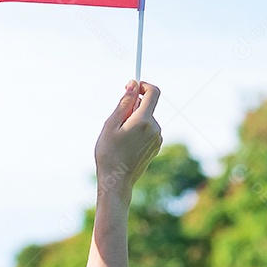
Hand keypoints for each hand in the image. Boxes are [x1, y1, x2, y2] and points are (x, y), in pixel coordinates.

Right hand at [93, 80, 161, 196]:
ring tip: (120, 136)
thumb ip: (124, 103)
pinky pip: (148, 130)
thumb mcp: (111, 125)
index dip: (143, 85)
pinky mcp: (156, 146)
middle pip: (148, 106)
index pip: (153, 92)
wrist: (116, 181)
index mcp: (144, 121)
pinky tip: (126, 144)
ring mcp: (157, 139)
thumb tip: (133, 84)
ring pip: (147, 118)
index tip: (131, 87)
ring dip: (134, 120)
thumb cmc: (109, 153)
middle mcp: (155, 129)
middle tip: (117, 121)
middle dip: (133, 106)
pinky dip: (138, 130)